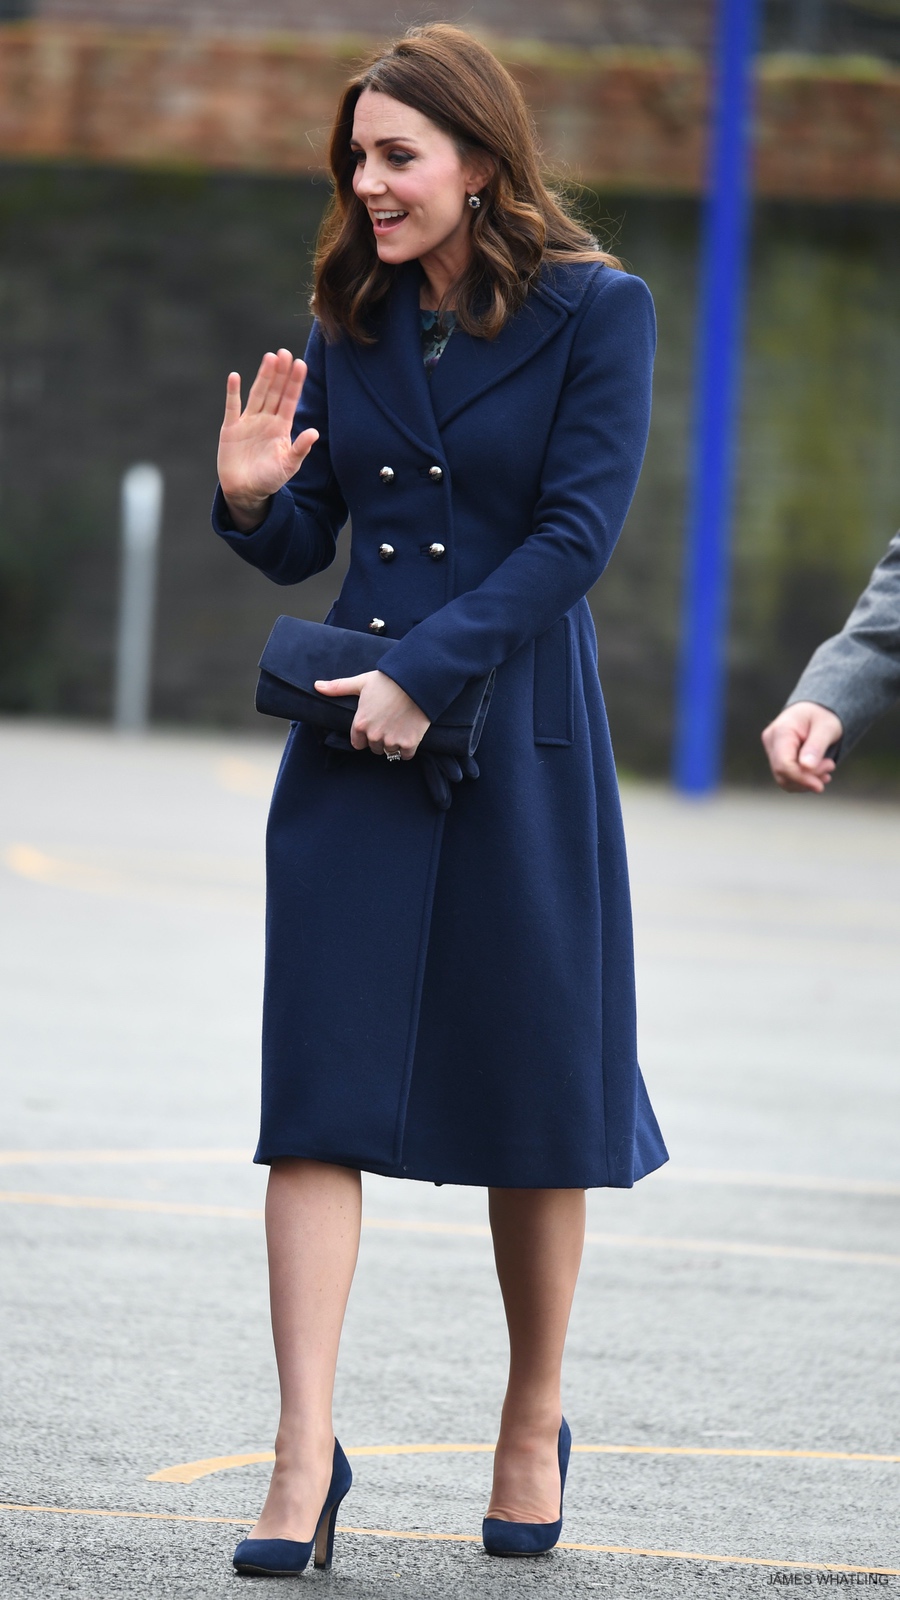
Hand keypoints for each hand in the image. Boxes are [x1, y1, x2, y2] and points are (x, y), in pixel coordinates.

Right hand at [217, 348, 318, 531]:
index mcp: (281, 427)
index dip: (295, 382)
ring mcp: (248, 422)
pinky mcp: (231, 428)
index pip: (290, 400)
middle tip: (285, 353)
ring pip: (258, 394)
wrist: (245, 491)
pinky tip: (235, 377)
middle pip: (275, 391)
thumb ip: (300, 449)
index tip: (300, 364)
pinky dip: (233, 393)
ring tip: (270, 358)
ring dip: (263, 377)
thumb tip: (314, 432)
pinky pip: (232, 407)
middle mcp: (266, 420)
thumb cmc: (269, 479)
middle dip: (280, 373)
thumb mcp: (288, 466)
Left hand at [314, 670, 430, 757]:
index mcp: (360, 724)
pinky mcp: (409, 743)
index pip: (358, 743)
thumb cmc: (388, 681)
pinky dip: (408, 748)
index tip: (374, 726)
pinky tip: (410, 734)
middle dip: (380, 739)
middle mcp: (374, 735)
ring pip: (389, 751)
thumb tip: (316, 686)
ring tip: (400, 727)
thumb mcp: (361, 682)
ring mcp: (392, 740)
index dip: (365, 736)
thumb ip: (338, 687)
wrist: (417, 681)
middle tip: (389, 724)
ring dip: (394, 744)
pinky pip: (405, 755)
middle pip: (374, 748)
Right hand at [761, 701, 843, 792]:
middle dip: (808, 778)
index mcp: (781, 731)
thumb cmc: (822, 715)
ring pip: (783, 779)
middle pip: (782, 773)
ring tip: (826, 769)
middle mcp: (771, 741)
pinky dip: (803, 780)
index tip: (820, 786)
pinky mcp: (776, 758)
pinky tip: (818, 773)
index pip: (784, 763)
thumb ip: (816, 746)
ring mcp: (772, 750)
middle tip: (830, 767)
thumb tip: (807, 766)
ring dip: (806, 781)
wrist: (816, 711)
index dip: (801, 778)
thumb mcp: (826, 727)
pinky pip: (786, 777)